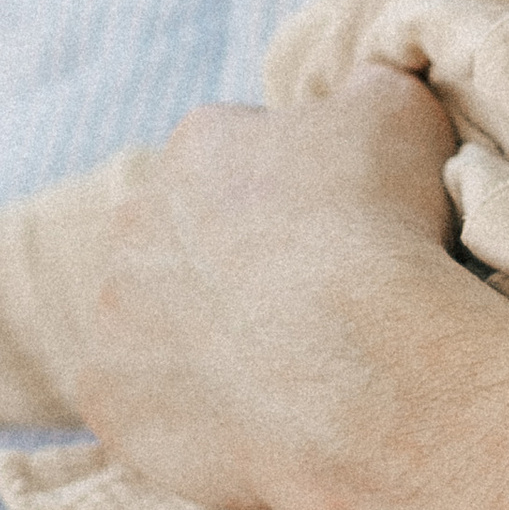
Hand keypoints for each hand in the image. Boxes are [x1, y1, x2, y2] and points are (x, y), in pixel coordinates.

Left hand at [81, 72, 459, 509]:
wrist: (355, 365)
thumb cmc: (379, 228)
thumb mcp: (402, 111)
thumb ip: (369, 88)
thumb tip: (363, 89)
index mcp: (198, 147)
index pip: (238, 160)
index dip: (293, 198)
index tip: (337, 233)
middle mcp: (133, 222)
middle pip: (185, 240)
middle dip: (233, 265)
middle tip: (307, 304)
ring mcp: (111, 316)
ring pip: (155, 323)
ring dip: (203, 339)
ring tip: (283, 371)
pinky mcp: (106, 401)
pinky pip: (143, 405)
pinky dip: (187, 415)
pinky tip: (250, 421)